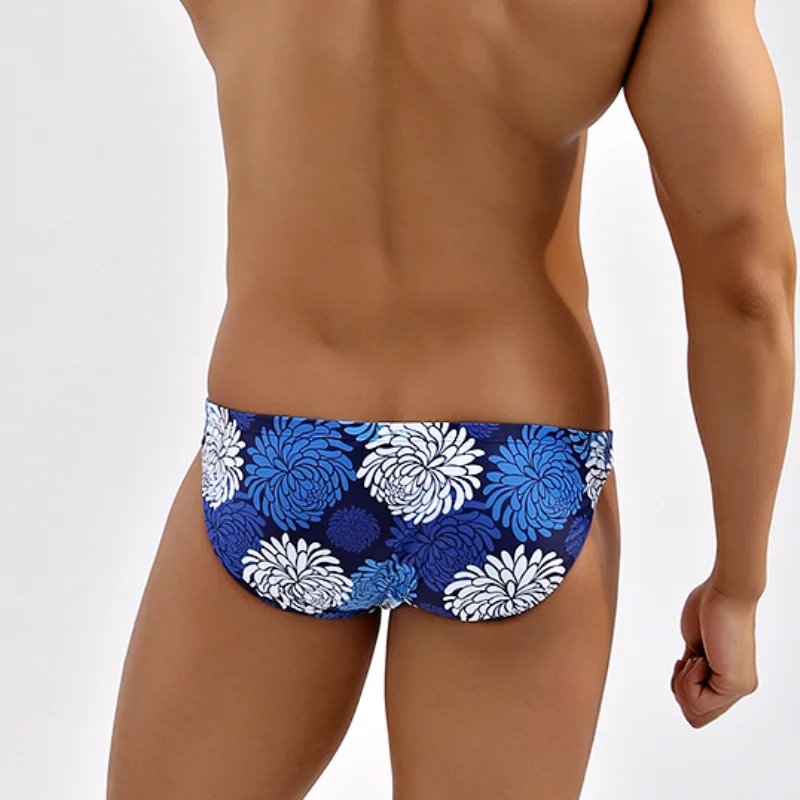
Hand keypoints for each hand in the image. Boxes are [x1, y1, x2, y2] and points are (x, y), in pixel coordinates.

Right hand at [670, 576, 759, 727]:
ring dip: (683, 683)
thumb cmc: (709, 609)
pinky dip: (688, 678)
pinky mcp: (734, 684)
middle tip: (687, 662)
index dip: (680, 688)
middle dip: (680, 691)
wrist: (725, 593)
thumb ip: (692, 667)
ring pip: (695, 713)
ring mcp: (738, 687)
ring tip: (694, 657)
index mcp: (729, 679)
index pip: (698, 708)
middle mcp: (738, 687)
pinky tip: (699, 657)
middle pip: (696, 718)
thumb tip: (682, 683)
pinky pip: (698, 700)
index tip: (685, 661)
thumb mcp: (695, 646)